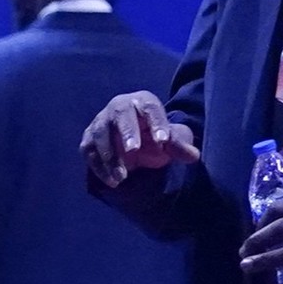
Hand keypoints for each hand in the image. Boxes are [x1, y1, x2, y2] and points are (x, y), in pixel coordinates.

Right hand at [81, 91, 199, 186]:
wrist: (134, 144)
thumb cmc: (154, 137)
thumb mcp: (170, 140)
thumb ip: (180, 145)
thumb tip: (193, 156)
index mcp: (143, 102)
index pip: (150, 107)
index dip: (156, 122)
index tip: (163, 142)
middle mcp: (119, 107)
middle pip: (120, 113)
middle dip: (126, 131)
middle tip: (133, 150)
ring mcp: (101, 122)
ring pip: (100, 134)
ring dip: (110, 155)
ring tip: (122, 176)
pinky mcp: (89, 139)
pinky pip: (89, 151)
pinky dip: (98, 167)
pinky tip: (112, 181)